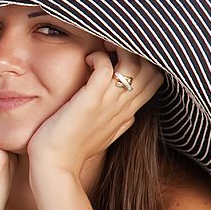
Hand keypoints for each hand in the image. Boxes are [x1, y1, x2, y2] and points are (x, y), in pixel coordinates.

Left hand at [27, 44, 163, 175]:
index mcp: (127, 112)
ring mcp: (109, 103)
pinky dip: (99, 56)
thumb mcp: (106, 134)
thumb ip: (120, 122)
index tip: (124, 54)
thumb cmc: (74, 149)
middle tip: (113, 44)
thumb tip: (131, 116)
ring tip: (102, 46)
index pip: (155, 79)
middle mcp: (123, 106)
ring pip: (135, 64)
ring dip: (119, 47)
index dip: (146, 61)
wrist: (55, 165)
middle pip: (151, 68)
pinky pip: (105, 67)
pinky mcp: (90, 101)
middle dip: (136, 49)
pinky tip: (87, 59)